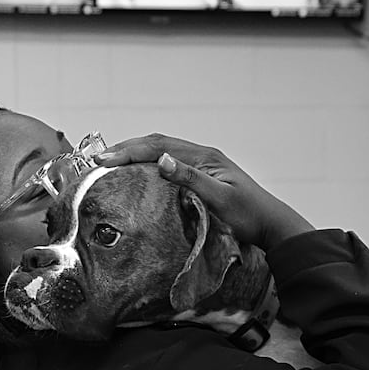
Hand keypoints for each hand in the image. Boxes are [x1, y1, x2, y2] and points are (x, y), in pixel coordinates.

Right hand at [95, 134, 313, 252]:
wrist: (270, 225)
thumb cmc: (249, 216)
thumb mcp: (220, 199)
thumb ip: (191, 179)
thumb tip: (162, 161)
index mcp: (204, 157)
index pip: (158, 147)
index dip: (129, 151)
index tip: (104, 160)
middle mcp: (201, 156)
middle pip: (156, 144)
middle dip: (126, 149)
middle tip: (98, 161)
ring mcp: (201, 165)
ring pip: (160, 152)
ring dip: (134, 155)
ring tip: (109, 164)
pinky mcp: (201, 177)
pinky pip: (168, 164)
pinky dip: (146, 166)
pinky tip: (135, 175)